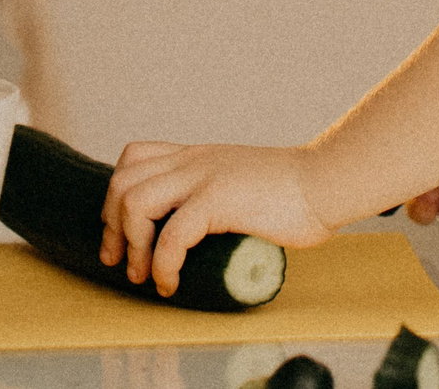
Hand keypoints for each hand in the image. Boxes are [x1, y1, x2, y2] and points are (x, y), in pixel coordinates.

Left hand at [99, 142, 334, 295]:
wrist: (326, 181)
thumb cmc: (294, 191)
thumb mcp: (240, 180)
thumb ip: (218, 192)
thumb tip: (206, 228)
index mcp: (195, 156)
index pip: (133, 158)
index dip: (115, 197)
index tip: (120, 235)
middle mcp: (192, 161)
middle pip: (122, 182)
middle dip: (112, 227)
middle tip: (122, 262)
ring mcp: (203, 177)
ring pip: (135, 204)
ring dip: (132, 246)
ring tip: (146, 275)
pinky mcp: (217, 200)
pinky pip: (171, 235)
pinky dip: (162, 265)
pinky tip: (170, 282)